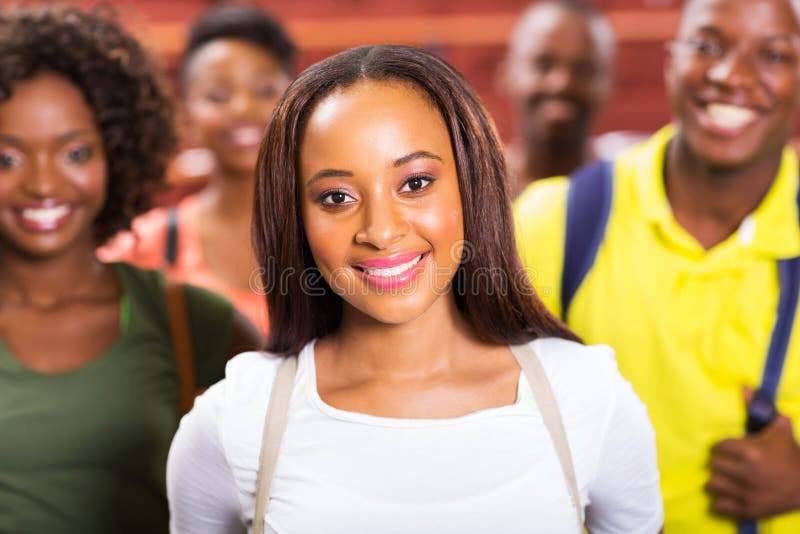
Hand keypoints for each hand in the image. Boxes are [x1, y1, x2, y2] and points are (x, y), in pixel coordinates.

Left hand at [707, 388, 799, 519]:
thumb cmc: (791, 453)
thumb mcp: (779, 427)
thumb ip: (760, 407)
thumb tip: (744, 387)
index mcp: (752, 451)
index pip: (719, 447)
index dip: (724, 447)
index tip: (730, 450)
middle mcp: (747, 472)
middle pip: (714, 465)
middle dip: (720, 463)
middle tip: (728, 463)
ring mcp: (748, 492)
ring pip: (713, 484)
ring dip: (719, 481)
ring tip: (727, 478)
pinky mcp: (750, 509)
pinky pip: (720, 506)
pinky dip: (723, 501)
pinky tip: (730, 495)